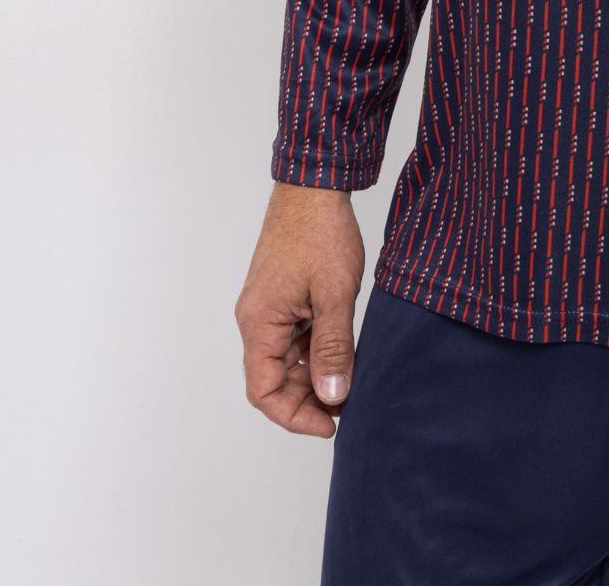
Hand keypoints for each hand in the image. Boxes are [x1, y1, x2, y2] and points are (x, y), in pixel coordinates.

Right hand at [234, 182, 366, 436]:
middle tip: (348, 405)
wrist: (315, 185)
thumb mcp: (335, 293)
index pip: (263, 392)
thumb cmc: (320, 232)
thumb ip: (333, 348)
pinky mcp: (284, 296)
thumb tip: (334, 397)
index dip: (294, 416)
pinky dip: (317, 351)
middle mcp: (257, 320)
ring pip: (286, 360)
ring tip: (351, 381)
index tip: (330, 424)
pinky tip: (345, 353)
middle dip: (308, 399)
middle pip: (273, 380)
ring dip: (314, 375)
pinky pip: (295, 337)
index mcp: (259, 323)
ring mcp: (270, 308)